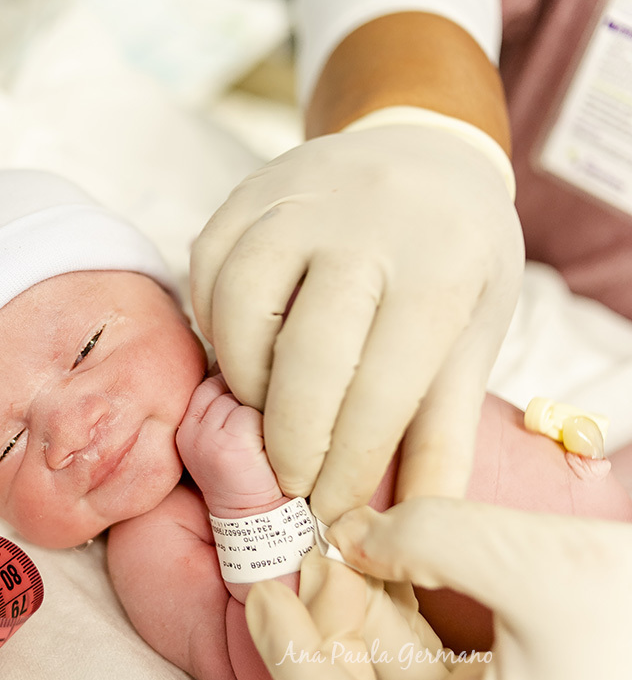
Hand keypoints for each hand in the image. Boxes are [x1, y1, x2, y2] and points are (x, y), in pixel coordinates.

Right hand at [176, 374, 281, 516]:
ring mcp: (209, 438)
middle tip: (258, 427)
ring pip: (239, 398)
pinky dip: (268, 427)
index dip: (231, 388)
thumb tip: (237, 372)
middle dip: (246, 399)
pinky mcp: (232, 443)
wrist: (254, 518)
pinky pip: (253, 413)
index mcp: (185, 430)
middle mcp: (192, 432)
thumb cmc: (245, 476)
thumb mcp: (221, 440)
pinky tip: (267, 448)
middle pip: (223, 388)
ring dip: (258, 413)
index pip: (207, 386)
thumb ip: (221, 409)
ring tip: (263, 440)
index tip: (248, 404)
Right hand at [190, 122, 523, 522]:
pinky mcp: (246, 194)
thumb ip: (440, 436)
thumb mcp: (472, 337)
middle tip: (289, 478)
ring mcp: (298, 199)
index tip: (332, 510)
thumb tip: (406, 528)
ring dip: (244, 380)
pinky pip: (207, 272)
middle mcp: (366, 224)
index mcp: (440, 268)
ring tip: (266, 410)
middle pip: (307, 355)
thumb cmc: (455, 257)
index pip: (383, 390)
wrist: (423, 150)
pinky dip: (215, 327)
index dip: (349, 465)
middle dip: (291, 439)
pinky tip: (242, 352)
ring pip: (240, 309)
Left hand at [245, 499, 631, 679]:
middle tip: (309, 546)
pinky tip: (389, 558)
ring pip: (400, 669)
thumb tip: (354, 535)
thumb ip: (432, 540)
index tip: (262, 590)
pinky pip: (440, 660)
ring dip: (368, 604)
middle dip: (331, 615)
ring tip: (346, 541)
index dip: (290, 651)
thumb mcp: (539, 566)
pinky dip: (410, 609)